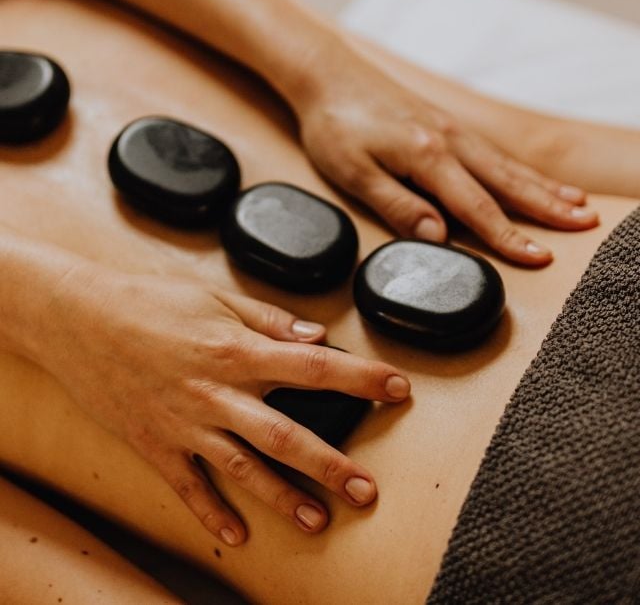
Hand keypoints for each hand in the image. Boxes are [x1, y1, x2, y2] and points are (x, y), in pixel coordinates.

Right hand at [40, 264, 410, 545]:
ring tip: (320, 521)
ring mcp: (186, 424)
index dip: (361, 378)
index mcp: (237, 350)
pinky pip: (188, 486)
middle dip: (331, 464)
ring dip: (283, 498)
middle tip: (368, 489)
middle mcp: (217, 392)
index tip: (398, 388)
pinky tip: (236, 536)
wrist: (80, 320)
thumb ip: (268, 318)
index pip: (315, 366)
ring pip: (244, 469)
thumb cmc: (150, 301)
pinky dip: (211, 514)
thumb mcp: (214, 296)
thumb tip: (316, 335)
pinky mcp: (156, 444)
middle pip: (286, 434)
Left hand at [296, 45, 597, 265]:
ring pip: (506, 164)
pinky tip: (531, 177)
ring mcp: (451, 129)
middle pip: (507, 181)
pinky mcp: (445, 124)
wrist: (329, 74)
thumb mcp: (353, 171)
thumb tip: (439, 237)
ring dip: (543, 186)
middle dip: (548, 207)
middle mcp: (449, 140)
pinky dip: (519, 167)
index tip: (539, 257)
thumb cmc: (335, 125)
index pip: (476, 206)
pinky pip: (493, 151)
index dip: (508, 236)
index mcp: (427, 155)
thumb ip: (397, 204)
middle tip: (586, 224)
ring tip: (577, 203)